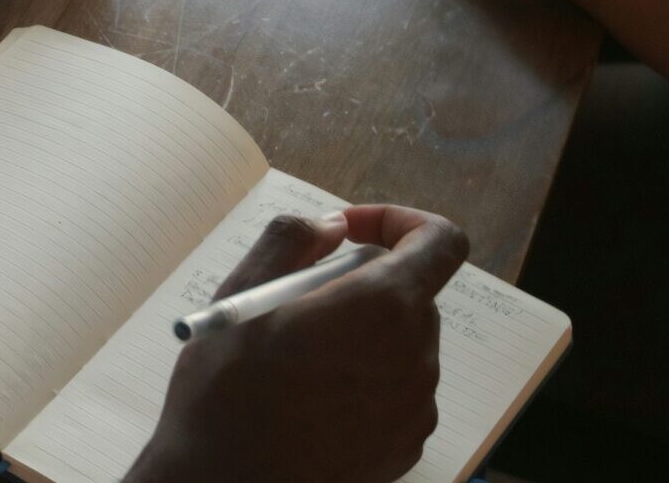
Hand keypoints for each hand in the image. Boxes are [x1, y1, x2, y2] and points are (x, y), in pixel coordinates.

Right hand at [126, 205, 468, 482]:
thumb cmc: (227, 394)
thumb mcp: (240, 295)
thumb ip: (293, 241)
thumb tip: (332, 225)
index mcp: (382, 308)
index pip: (440, 241)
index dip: (400, 222)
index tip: (348, 234)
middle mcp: (416, 356)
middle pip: (413, 294)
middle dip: (363, 284)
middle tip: (298, 303)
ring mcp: (416, 408)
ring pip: (402, 344)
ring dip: (361, 335)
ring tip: (297, 360)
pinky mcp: (406, 446)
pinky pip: (398, 391)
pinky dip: (365, 380)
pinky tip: (312, 400)